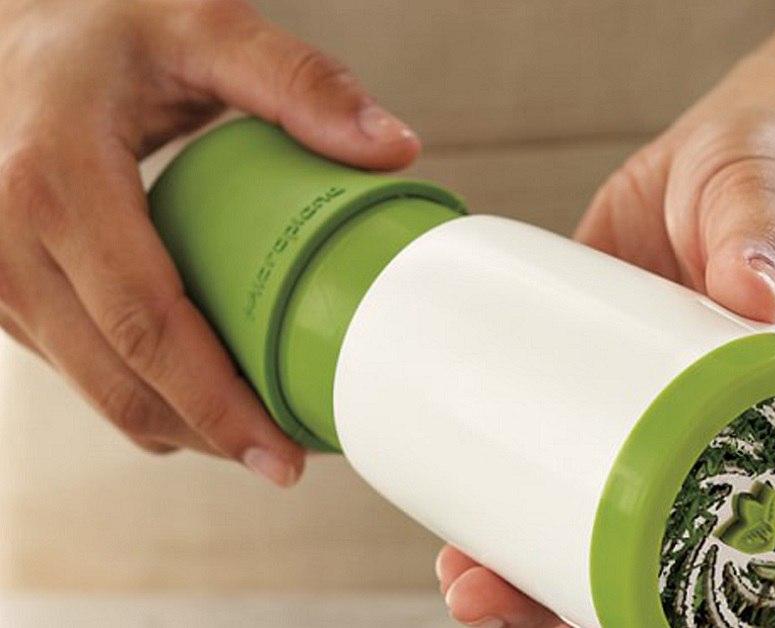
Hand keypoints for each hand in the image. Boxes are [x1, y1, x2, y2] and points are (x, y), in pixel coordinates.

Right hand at [0, 0, 419, 485]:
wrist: (8, 33)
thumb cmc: (102, 30)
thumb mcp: (203, 28)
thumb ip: (300, 82)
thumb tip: (394, 147)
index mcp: (54, 180)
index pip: (148, 323)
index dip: (219, 403)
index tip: (284, 453)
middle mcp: (4, 237)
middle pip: (117, 377)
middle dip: (208, 436)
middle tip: (285, 462)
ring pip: (89, 387)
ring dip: (174, 425)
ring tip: (256, 436)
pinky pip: (71, 366)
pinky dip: (137, 394)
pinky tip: (198, 396)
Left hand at [437, 51, 774, 625]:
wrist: (733, 148)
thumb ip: (766, 243)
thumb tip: (749, 288)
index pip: (730, 559)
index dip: (659, 609)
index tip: (587, 616)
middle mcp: (709, 446)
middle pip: (641, 560)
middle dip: (557, 597)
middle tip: (478, 595)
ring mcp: (645, 418)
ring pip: (587, 520)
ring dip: (519, 561)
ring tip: (455, 571)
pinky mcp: (592, 378)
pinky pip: (550, 448)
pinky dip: (505, 486)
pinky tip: (454, 509)